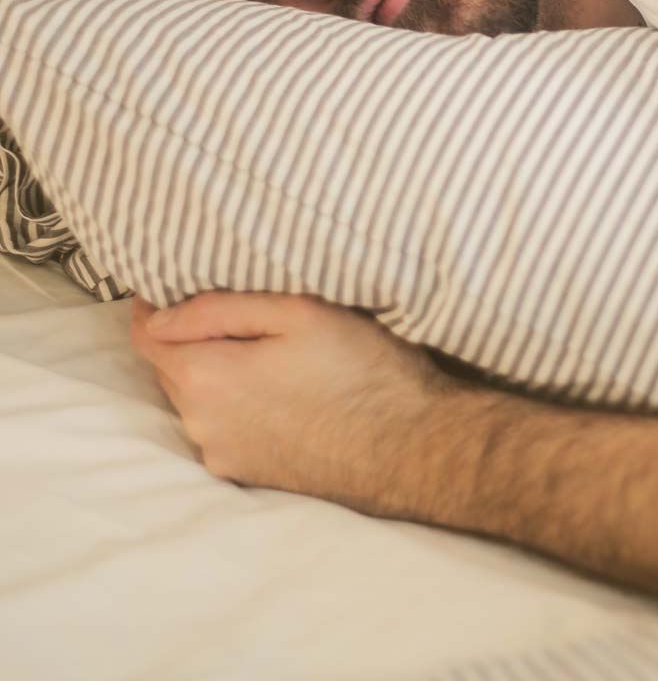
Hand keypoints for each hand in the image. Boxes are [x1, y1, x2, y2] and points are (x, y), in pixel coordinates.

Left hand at [129, 291, 456, 513]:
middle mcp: (201, 424)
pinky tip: (283, 391)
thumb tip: (158, 314)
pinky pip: (224, 427)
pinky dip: (238, 404)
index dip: (155, 304)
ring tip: (269, 351)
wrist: (409, 448)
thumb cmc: (361, 369)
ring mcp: (224, 455)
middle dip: (192, 337)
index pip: (147, 335)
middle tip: (241, 311)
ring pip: (199, 399)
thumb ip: (219, 308)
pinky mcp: (249, 474)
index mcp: (205, 377)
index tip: (176, 282)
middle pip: (172, 368)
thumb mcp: (298, 313)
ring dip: (218, 372)